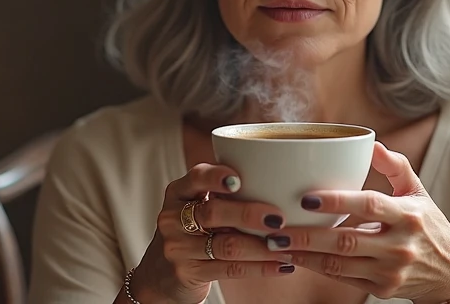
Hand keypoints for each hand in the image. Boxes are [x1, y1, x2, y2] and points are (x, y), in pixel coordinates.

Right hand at [131, 163, 295, 303]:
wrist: (161, 273)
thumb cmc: (192, 231)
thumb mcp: (195, 206)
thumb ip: (223, 194)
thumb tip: (279, 181)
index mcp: (178, 192)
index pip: (196, 177)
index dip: (217, 176)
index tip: (240, 179)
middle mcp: (173, 217)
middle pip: (213, 212)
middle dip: (248, 214)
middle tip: (279, 217)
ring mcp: (177, 247)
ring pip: (226, 245)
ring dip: (262, 247)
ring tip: (288, 245)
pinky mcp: (187, 273)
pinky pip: (230, 270)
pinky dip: (260, 268)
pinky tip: (281, 266)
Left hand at [267, 142, 449, 302]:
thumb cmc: (429, 225)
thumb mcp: (418, 191)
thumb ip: (395, 166)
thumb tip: (371, 143)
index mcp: (407, 215)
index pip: (369, 204)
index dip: (337, 201)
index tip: (306, 197)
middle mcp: (400, 245)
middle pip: (345, 241)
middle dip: (306, 235)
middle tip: (276, 226)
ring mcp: (390, 271)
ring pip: (339, 264)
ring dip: (305, 254)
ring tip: (277, 243)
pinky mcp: (382, 289)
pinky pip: (343, 278)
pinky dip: (317, 268)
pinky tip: (296, 257)